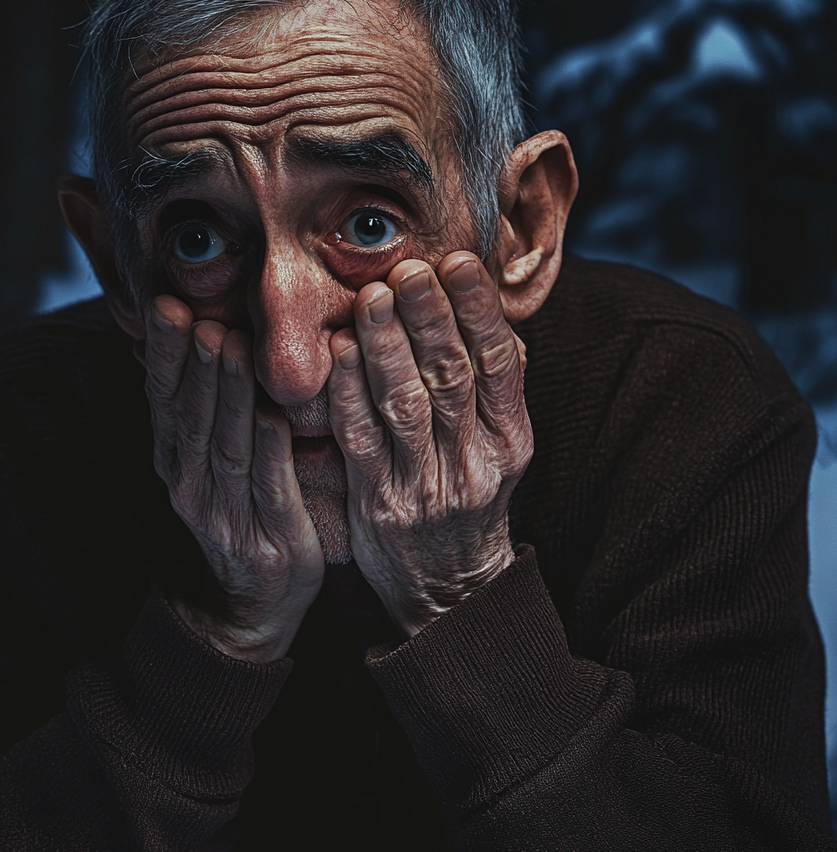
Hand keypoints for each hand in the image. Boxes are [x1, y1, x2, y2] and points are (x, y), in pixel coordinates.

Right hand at [141, 296, 324, 661]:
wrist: (252, 604)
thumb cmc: (237, 514)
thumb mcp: (208, 464)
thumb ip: (203, 410)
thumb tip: (196, 339)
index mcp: (176, 460)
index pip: (164, 398)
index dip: (164, 353)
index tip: (165, 305)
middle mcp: (191, 483)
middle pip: (189, 416)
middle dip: (193, 362)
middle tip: (196, 313)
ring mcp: (225, 513)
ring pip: (224, 444)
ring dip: (226, 394)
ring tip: (230, 345)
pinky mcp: (268, 536)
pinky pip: (267, 487)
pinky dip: (268, 450)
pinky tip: (271, 415)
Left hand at [327, 252, 532, 636]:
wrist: (451, 588)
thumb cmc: (470, 500)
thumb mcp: (501, 449)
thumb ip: (494, 389)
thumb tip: (490, 316)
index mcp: (510, 441)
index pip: (500, 366)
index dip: (479, 312)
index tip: (460, 262)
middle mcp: (474, 463)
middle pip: (452, 379)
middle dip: (430, 318)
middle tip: (410, 268)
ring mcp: (426, 487)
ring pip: (406, 406)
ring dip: (387, 347)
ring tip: (374, 296)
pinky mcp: (381, 505)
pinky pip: (362, 442)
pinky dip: (349, 394)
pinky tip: (340, 353)